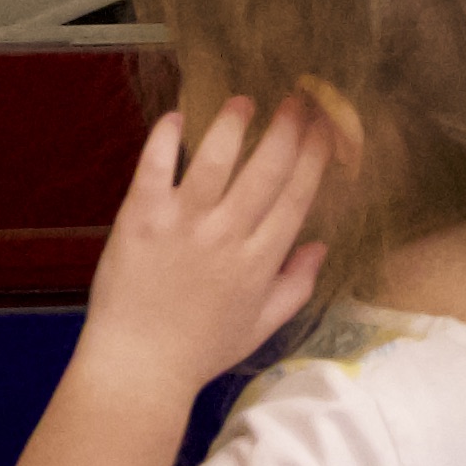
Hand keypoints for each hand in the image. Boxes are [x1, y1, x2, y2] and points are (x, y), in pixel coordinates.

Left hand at [80, 96, 333, 401]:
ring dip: (233, 124)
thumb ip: (296, 286)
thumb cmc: (200, 350)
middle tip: (298, 98)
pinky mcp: (140, 217)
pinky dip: (167, 137)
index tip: (326, 127)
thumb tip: (321, 245)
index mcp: (259, 261)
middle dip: (287, 128)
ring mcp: (183, 223)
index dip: (315, 156)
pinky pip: (156, 165)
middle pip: (266, 170)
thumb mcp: (260, 326)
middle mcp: (227, 235)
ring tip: (244, 102)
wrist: (139, 367)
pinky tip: (177, 116)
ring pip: (216, 159)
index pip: (297, 196)